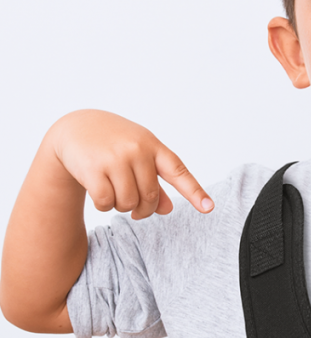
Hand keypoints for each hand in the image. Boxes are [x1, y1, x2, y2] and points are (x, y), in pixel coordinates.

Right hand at [49, 110, 212, 219]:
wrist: (75, 127)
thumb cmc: (114, 143)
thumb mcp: (139, 156)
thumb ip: (156, 182)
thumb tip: (168, 209)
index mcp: (153, 146)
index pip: (178, 171)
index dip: (194, 192)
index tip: (209, 207)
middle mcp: (137, 150)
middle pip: (150, 197)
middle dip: (143, 209)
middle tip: (135, 208)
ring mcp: (115, 158)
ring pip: (128, 203)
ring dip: (121, 207)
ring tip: (115, 194)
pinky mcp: (92, 168)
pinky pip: (105, 202)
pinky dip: (104, 206)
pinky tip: (99, 194)